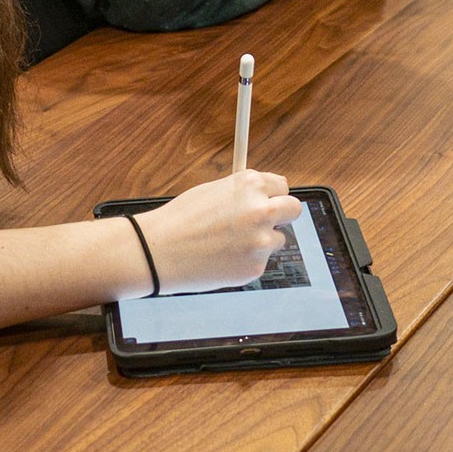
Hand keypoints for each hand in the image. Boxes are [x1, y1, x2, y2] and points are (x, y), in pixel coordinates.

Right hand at [130, 170, 303, 294]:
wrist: (159, 251)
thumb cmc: (180, 219)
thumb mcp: (213, 190)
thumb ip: (243, 193)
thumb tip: (263, 196)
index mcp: (251, 184)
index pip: (282, 186)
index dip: (272, 195)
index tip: (266, 201)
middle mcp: (262, 209)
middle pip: (293, 209)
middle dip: (282, 215)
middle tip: (266, 221)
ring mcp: (261, 240)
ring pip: (278, 239)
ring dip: (262, 241)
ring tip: (230, 243)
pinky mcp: (256, 267)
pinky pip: (260, 261)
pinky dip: (246, 261)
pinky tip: (222, 258)